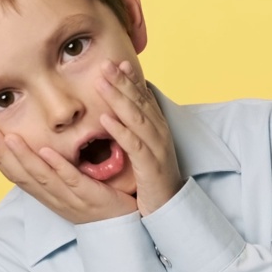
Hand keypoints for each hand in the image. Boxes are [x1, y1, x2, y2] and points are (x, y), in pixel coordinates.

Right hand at [0, 128, 137, 223]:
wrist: (124, 233)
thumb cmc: (98, 206)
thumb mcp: (71, 191)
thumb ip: (56, 174)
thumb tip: (42, 152)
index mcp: (49, 197)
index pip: (19, 178)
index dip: (1, 160)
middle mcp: (55, 199)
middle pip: (24, 177)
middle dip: (4, 155)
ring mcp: (72, 199)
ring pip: (42, 178)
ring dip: (24, 157)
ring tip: (10, 138)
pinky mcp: (91, 197)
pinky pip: (72, 180)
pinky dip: (57, 166)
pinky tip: (46, 151)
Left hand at [96, 60, 184, 215]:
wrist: (170, 208)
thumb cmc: (154, 178)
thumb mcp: (145, 149)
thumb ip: (135, 129)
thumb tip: (119, 111)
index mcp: (157, 128)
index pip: (143, 98)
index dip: (129, 80)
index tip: (115, 62)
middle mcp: (159, 134)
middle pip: (139, 103)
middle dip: (122, 82)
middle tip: (104, 64)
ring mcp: (157, 149)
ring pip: (137, 118)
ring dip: (119, 99)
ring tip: (101, 83)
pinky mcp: (151, 166)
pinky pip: (134, 145)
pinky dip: (120, 130)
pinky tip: (105, 119)